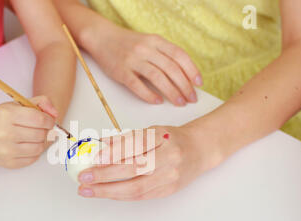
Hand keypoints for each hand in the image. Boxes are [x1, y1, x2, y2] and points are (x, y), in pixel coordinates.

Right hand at [0, 96, 56, 168]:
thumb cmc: (0, 118)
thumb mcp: (17, 104)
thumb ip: (40, 102)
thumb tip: (55, 113)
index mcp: (6, 115)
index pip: (39, 119)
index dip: (49, 120)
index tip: (48, 121)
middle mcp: (4, 133)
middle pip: (40, 134)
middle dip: (45, 131)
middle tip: (40, 128)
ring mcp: (5, 150)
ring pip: (39, 148)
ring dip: (41, 142)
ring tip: (34, 136)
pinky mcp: (8, 162)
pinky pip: (32, 159)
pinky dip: (34, 152)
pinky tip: (28, 145)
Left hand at [76, 125, 222, 200]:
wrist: (200, 150)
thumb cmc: (171, 139)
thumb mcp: (151, 131)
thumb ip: (126, 139)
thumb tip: (98, 144)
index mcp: (162, 137)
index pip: (134, 145)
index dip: (113, 153)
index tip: (93, 159)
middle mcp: (169, 156)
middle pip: (133, 168)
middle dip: (105, 175)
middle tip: (84, 178)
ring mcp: (170, 176)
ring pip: (136, 187)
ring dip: (108, 190)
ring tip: (88, 190)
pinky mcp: (169, 190)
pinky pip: (141, 195)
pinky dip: (120, 195)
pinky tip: (105, 193)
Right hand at [85, 24, 202, 105]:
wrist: (102, 37)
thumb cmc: (127, 44)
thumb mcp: (148, 42)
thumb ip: (163, 55)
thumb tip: (183, 75)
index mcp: (156, 41)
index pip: (179, 56)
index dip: (191, 70)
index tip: (199, 84)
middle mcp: (146, 49)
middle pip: (171, 68)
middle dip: (184, 85)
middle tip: (191, 98)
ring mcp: (133, 60)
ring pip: (157, 77)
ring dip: (171, 91)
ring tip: (179, 102)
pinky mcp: (121, 71)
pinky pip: (137, 85)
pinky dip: (149, 94)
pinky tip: (157, 101)